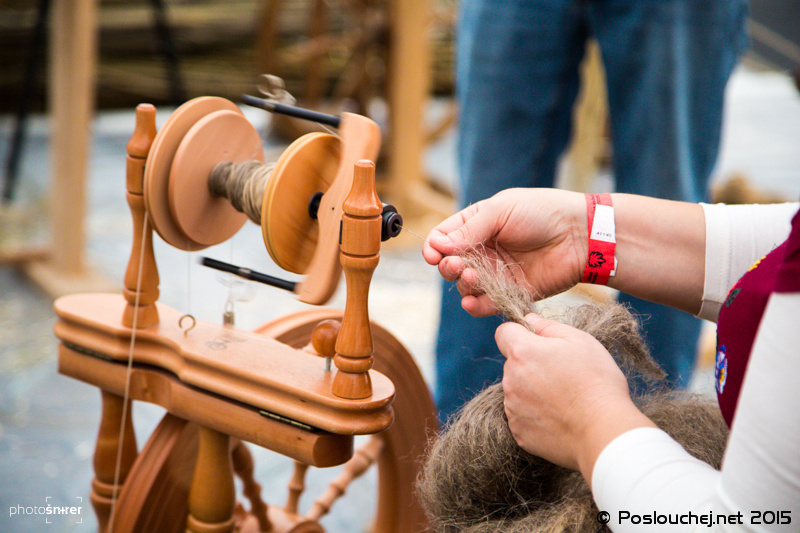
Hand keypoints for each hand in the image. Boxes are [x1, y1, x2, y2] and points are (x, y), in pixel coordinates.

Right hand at [422, 188, 586, 315]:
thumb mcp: (501, 210)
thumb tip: (440, 246)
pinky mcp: (511, 293)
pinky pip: (486, 304)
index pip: (444, 238)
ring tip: (474, 278)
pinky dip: (476, 306)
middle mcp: (484, 250)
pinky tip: (472, 303)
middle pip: (451, 264)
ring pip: (466, 286)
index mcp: (477, 224)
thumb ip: (470, 230)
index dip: (435, 247)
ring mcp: (497, 273)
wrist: (579, 235)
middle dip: (448, 267)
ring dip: (464, 284)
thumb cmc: (542, 212)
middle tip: (457, 266)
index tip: (434, 254)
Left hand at [497, 314, 654, 481]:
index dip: (520, 333)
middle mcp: (510, 379)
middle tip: (561, 374)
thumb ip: (548, 327)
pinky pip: (521, 416)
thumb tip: (529, 320)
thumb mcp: (581, 341)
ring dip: (531, 390)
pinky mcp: (518, 432)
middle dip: (530, 364)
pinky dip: (535, 415)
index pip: (504, 332)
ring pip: (516, 390)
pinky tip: (558, 417)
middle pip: (512, 363)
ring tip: (562, 398)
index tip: (537, 341)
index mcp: (522, 352)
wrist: (603, 430)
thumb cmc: (596, 382)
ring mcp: (512, 408)